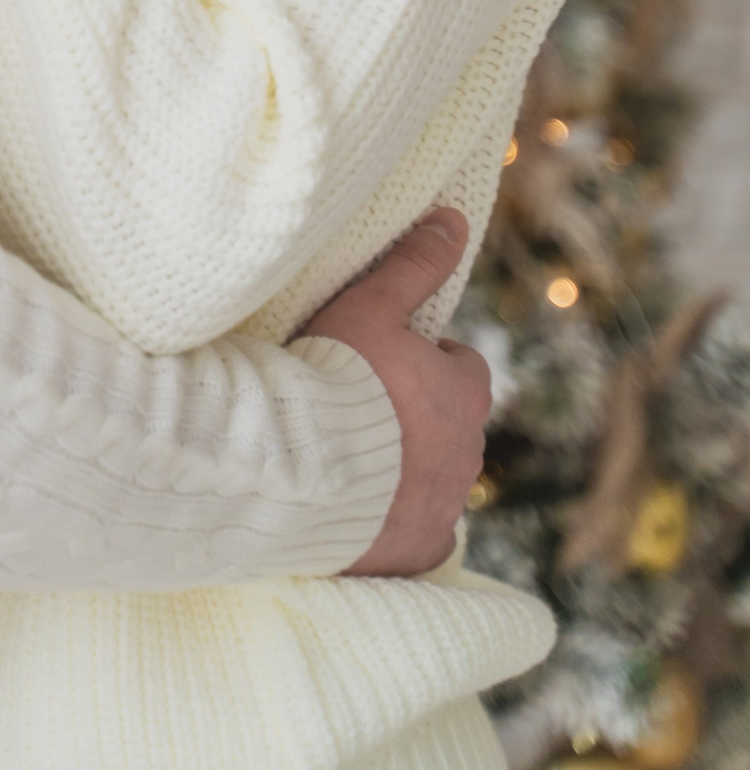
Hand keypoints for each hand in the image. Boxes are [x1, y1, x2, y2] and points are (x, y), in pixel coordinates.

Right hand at [303, 210, 491, 577]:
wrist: (301, 471)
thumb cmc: (336, 379)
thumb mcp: (370, 306)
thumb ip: (412, 264)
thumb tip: (453, 219)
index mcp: (464, 393)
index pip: (462, 368)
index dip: (426, 361)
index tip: (386, 360)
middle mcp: (468, 453)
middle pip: (450, 426)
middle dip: (418, 417)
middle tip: (362, 407)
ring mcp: (445, 506)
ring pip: (434, 479)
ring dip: (406, 469)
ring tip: (349, 458)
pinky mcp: (418, 550)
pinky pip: (417, 536)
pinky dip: (396, 525)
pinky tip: (361, 515)